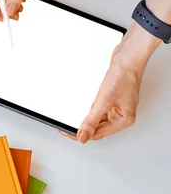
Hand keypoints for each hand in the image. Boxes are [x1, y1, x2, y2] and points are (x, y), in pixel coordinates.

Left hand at [61, 24, 159, 142]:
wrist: (127, 57)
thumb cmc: (124, 75)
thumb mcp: (104, 100)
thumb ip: (92, 120)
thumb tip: (83, 137)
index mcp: (124, 120)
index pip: (98, 134)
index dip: (81, 135)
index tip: (66, 132)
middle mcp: (121, 116)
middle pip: (97, 128)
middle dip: (82, 128)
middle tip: (65, 126)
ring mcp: (116, 107)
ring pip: (96, 119)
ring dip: (84, 119)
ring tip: (70, 118)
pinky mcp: (110, 99)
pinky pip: (96, 109)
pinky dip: (88, 110)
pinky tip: (80, 108)